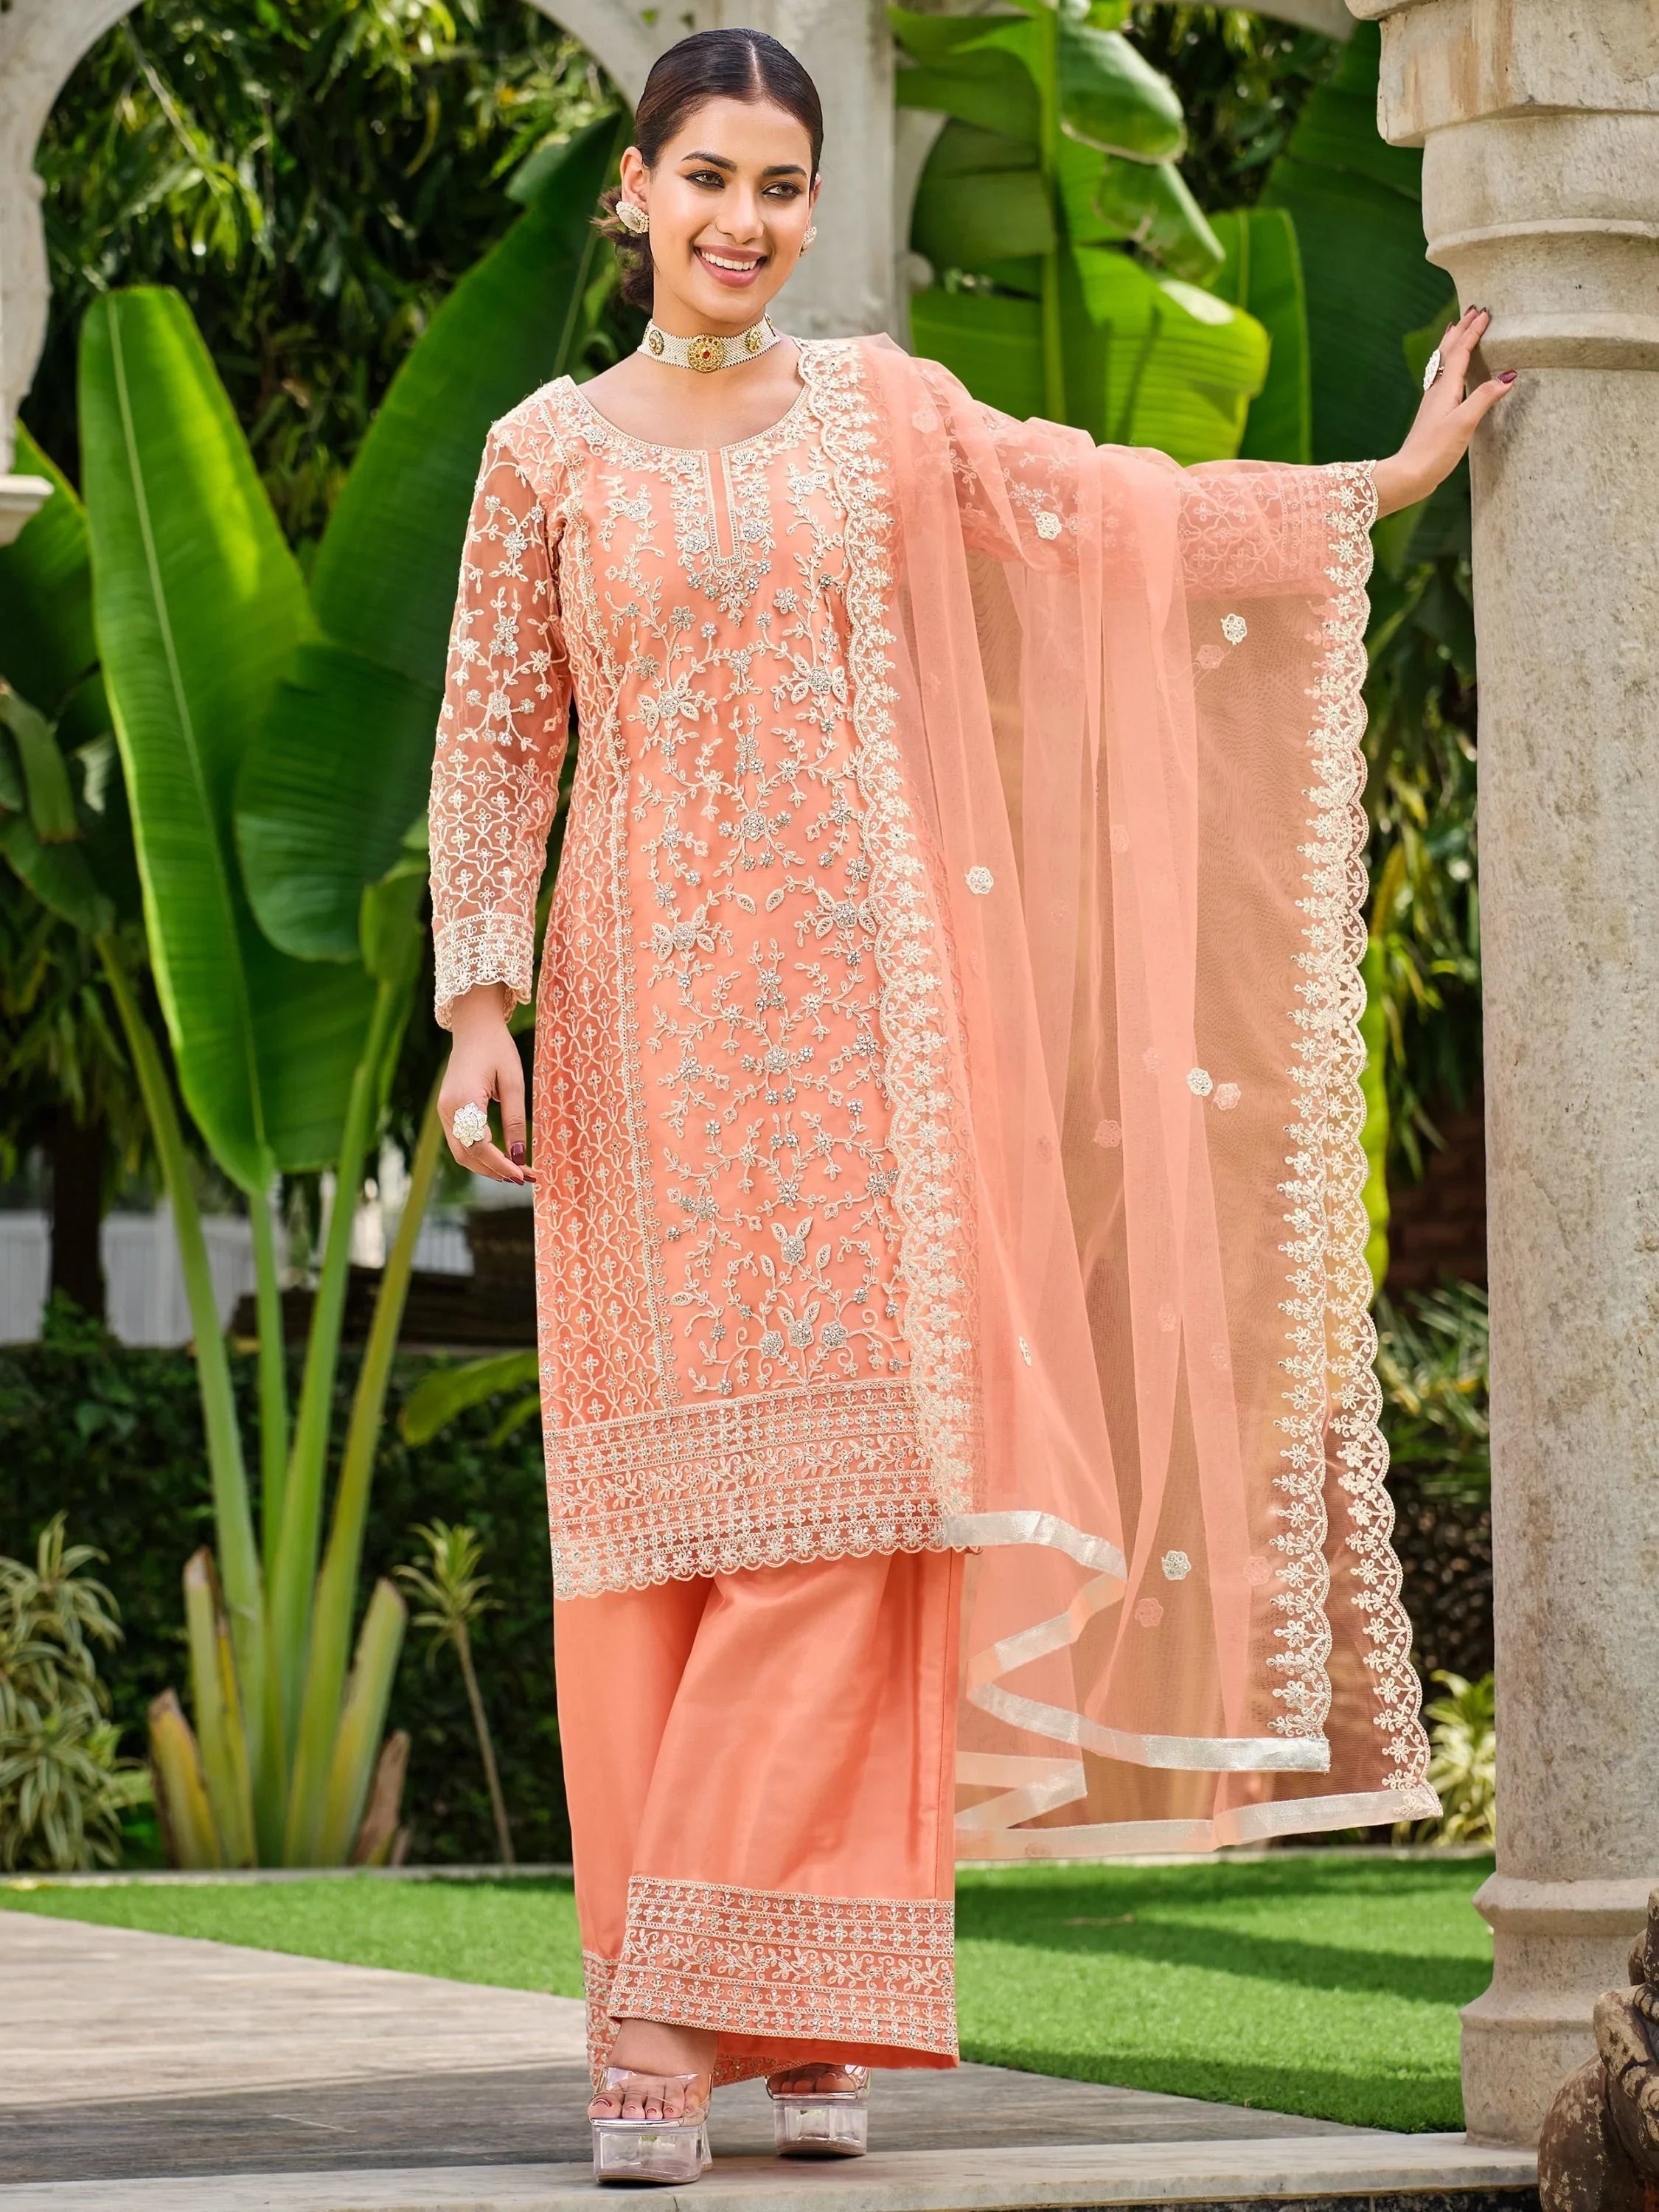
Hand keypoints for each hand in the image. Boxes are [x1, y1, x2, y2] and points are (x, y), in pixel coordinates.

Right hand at [438, 984, 532, 1185]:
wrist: (474, 1028)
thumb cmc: (497, 1049)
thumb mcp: (513, 1083)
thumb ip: (515, 1121)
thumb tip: (518, 1156)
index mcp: (463, 1101)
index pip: (480, 1147)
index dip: (501, 1165)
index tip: (523, 1176)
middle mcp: (447, 1110)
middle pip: (468, 1156)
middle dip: (495, 1171)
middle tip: (526, 1178)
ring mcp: (443, 1111)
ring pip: (462, 1153)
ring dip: (487, 1167)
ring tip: (515, 1173)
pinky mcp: (446, 1111)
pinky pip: (460, 1142)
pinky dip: (479, 1155)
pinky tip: (501, 1158)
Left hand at [1372, 305, 1515, 517]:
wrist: (1408, 475)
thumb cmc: (1434, 451)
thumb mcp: (1464, 423)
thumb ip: (1484, 397)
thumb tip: (1509, 376)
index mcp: (1445, 388)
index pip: (1461, 351)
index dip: (1473, 331)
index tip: (1486, 313)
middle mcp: (1437, 390)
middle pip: (1448, 352)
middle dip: (1461, 329)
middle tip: (1472, 310)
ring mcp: (1433, 402)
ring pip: (1443, 363)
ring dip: (1453, 344)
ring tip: (1458, 330)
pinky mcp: (1432, 414)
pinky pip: (1442, 379)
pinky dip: (1449, 365)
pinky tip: (1451, 373)